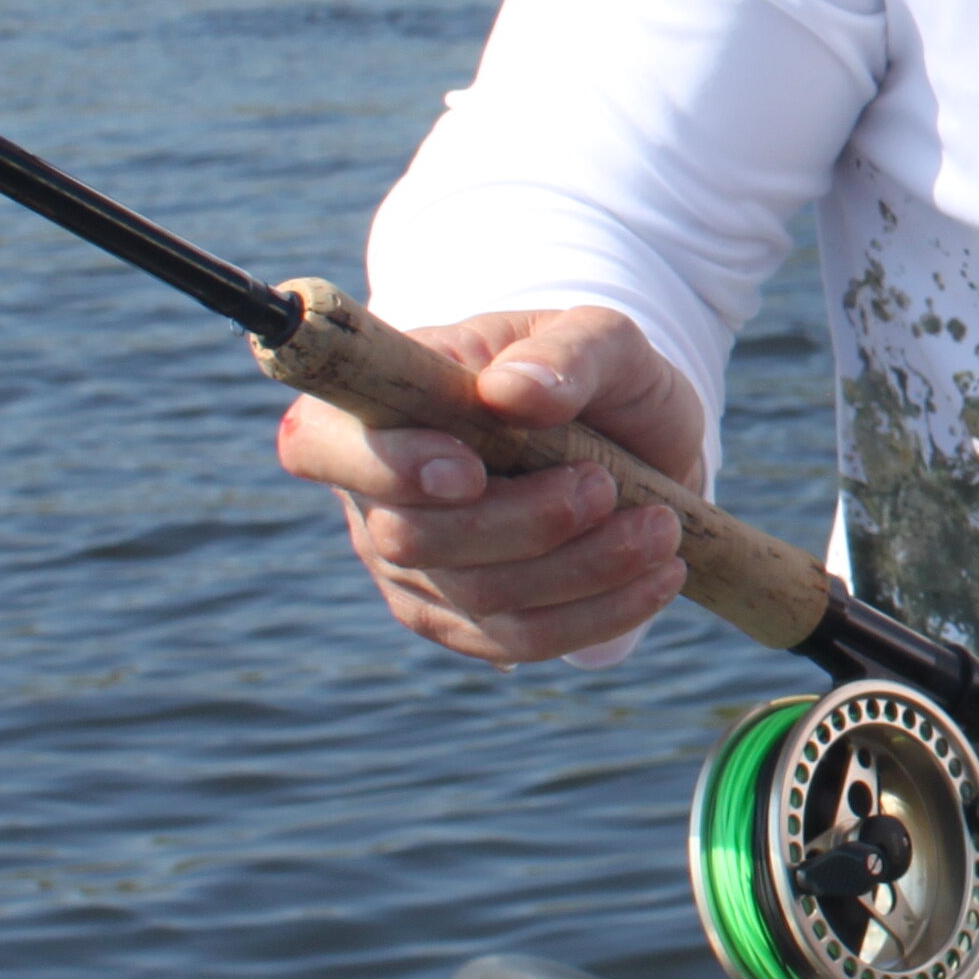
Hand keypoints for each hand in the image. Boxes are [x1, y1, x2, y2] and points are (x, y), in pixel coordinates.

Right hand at [273, 305, 705, 663]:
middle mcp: (376, 492)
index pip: (319, 442)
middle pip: (409, 536)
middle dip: (521, 521)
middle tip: (604, 485)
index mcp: (382, 401)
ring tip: (659, 528)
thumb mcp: (604, 339)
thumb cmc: (595, 377)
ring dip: (581, 568)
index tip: (468, 468)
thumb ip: (566, 350)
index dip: (380, 465)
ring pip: (475, 596)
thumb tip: (509, 392)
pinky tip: (658, 575)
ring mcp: (414, 566)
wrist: (636, 441)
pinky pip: (519, 639)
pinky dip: (600, 612)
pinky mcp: (465, 620)